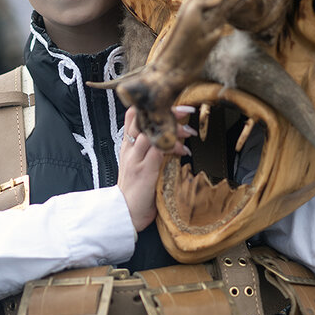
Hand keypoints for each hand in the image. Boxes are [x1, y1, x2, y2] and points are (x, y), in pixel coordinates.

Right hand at [117, 105, 194, 231]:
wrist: (125, 214)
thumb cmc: (136, 192)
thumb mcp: (141, 167)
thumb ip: (151, 152)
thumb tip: (173, 139)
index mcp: (127, 147)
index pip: (133, 116)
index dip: (148, 105)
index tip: (167, 101)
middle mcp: (130, 149)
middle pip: (143, 118)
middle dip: (164, 110)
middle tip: (186, 108)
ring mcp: (136, 159)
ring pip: (151, 131)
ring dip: (173, 127)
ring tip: (188, 128)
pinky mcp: (144, 170)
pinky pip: (159, 150)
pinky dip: (172, 146)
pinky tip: (183, 148)